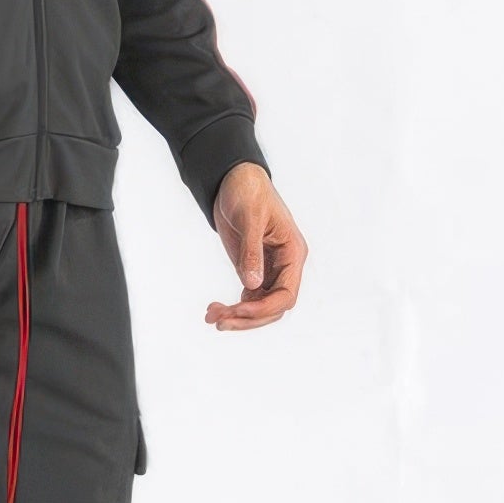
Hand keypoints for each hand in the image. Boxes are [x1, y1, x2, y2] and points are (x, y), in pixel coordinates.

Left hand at [206, 162, 306, 330]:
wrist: (234, 180)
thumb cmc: (249, 192)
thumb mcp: (250, 218)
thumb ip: (252, 251)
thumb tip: (251, 284)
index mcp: (292, 253)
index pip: (286, 294)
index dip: (264, 308)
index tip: (238, 310)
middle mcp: (284, 266)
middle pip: (273, 307)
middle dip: (248, 318)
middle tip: (219, 321)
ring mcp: (268, 270)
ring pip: (259, 306)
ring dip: (237, 316)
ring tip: (211, 316)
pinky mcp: (252, 269)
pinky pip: (247, 298)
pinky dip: (232, 307)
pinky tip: (213, 309)